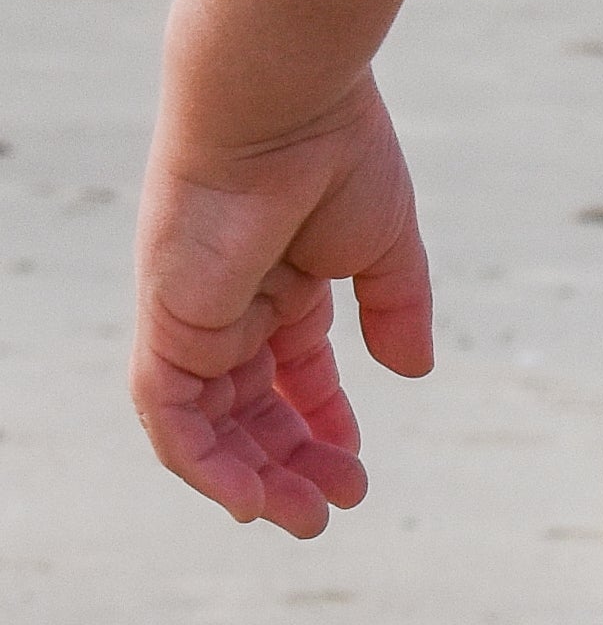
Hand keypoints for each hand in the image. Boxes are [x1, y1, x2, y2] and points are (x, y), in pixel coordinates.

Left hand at [132, 80, 433, 538]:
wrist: (282, 108)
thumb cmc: (336, 157)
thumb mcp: (386, 247)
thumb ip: (397, 311)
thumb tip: (414, 372)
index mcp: (281, 284)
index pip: (294, 372)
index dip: (324, 421)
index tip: (358, 466)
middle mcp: (230, 309)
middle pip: (251, 411)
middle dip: (295, 462)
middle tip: (339, 504)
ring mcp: (194, 322)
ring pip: (208, 428)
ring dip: (252, 479)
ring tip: (306, 516)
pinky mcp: (167, 329)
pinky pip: (171, 419)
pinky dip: (204, 465)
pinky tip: (249, 499)